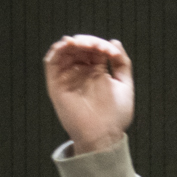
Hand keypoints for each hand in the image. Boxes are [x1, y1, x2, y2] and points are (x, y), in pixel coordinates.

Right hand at [44, 35, 134, 154]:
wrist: (102, 136)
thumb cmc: (115, 116)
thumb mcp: (125, 85)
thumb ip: (121, 63)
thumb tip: (114, 42)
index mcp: (97, 72)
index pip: (95, 48)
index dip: (101, 45)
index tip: (110, 53)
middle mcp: (81, 73)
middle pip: (80, 47)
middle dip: (87, 41)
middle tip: (95, 46)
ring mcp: (68, 77)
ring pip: (65, 51)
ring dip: (73, 42)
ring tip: (82, 43)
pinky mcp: (56, 84)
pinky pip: (52, 62)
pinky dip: (57, 49)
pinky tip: (68, 44)